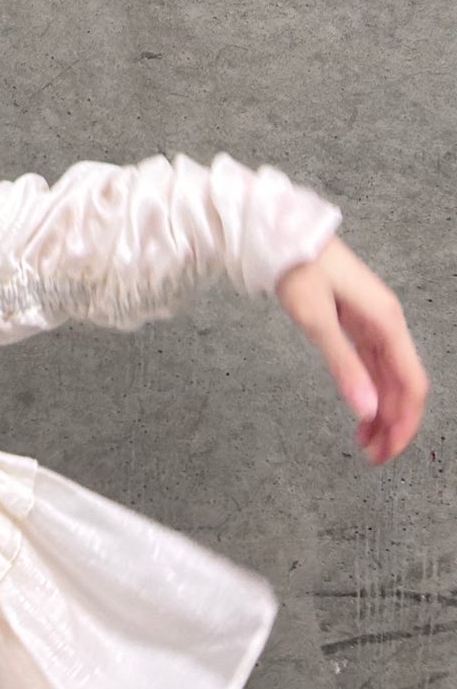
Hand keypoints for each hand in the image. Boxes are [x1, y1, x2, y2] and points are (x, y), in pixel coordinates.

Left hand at [275, 235, 428, 464]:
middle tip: (372, 456)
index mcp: (386, 322)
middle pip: (403, 383)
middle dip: (393, 423)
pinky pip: (372, 362)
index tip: (387, 451)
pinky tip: (359, 407)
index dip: (404, 422)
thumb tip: (367, 410)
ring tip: (364, 442)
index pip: (411, 383)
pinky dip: (369, 389)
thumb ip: (343, 365)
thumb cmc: (297, 267)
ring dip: (381, 409)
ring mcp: (372, 321)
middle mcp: (386, 323)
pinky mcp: (354, 320)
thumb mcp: (316, 319)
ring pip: (388, 376)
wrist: (278, 232)